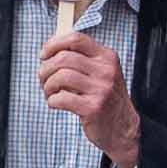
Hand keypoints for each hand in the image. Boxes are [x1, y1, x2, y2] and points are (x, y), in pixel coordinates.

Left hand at [37, 27, 138, 167]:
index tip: (44, 54)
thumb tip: (51, 50)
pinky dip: (52, 100)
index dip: (54, 44)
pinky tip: (55, 103)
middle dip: (46, 68)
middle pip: (64, 57)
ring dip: (48, 85)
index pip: (76, 39)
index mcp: (107, 57)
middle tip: (43, 78)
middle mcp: (106, 70)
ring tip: (50, 92)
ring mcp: (101, 89)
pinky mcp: (93, 108)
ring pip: (61, 76)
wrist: (123, 127)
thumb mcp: (102, 73)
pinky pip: (61, 98)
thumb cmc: (106, 99)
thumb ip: (82, 60)